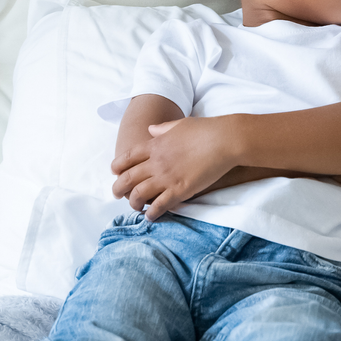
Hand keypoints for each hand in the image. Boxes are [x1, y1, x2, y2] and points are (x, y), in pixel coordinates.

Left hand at [111, 116, 241, 220]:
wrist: (225, 140)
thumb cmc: (206, 129)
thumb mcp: (180, 124)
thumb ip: (162, 129)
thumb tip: (151, 129)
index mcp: (155, 145)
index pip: (127, 158)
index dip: (117, 167)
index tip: (115, 172)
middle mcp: (156, 162)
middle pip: (127, 178)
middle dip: (118, 188)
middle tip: (117, 194)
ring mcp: (167, 177)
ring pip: (138, 194)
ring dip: (133, 202)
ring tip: (135, 206)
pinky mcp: (180, 190)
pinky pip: (159, 205)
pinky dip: (151, 213)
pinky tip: (150, 216)